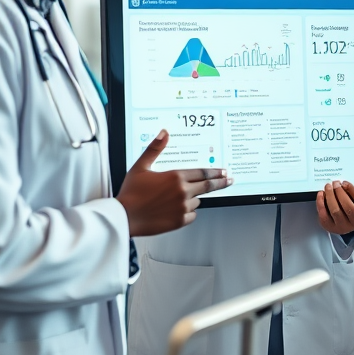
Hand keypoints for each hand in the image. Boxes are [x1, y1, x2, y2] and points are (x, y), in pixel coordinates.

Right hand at [117, 130, 231, 236]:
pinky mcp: (180, 221)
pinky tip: (176, 209)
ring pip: (197, 201)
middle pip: (208, 186)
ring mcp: (182, 207)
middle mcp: (183, 192)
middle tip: (229, 180)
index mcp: (176, 176)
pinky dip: (188, 212)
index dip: (215, 172)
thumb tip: (164, 133)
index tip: (224, 171)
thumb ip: (155, 148)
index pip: (203, 172)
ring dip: (193, 198)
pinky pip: (192, 215)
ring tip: (176, 198)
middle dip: (221, 183)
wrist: (124, 217)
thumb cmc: (131, 193)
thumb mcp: (141, 166)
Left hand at [316, 181, 353, 234]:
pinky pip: (324, 216)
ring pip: (336, 211)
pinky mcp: (331, 227)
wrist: (349, 219)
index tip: (345, 182)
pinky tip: (321, 194)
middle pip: (348, 207)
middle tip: (335, 183)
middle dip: (339, 192)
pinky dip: (321, 204)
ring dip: (330, 196)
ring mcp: (344, 226)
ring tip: (328, 186)